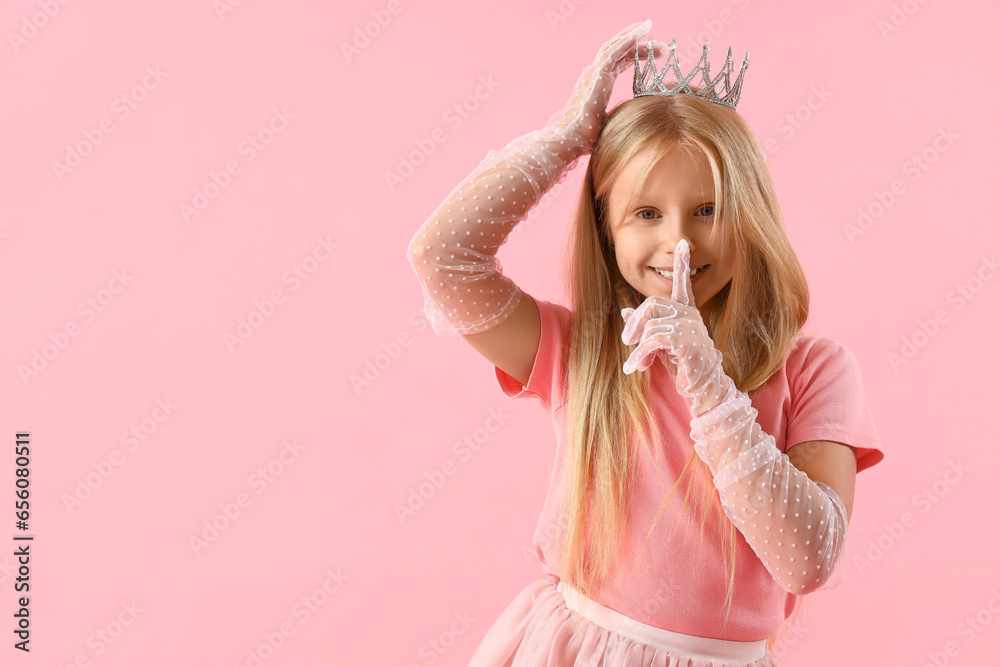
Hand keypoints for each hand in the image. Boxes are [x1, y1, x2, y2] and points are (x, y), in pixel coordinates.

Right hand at [547, 20, 666, 149]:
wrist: (571, 140)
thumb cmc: (587, 139)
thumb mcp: (610, 123)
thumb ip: (621, 115)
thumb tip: (636, 119)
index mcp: (599, 84)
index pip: (620, 62)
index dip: (637, 55)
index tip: (656, 53)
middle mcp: (595, 74)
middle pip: (619, 51)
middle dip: (639, 43)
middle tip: (660, 42)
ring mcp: (594, 72)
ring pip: (616, 46)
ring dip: (635, 36)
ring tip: (650, 27)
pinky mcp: (597, 74)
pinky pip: (614, 51)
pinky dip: (628, 39)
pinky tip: (641, 32)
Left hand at [619, 239, 732, 415]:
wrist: (704, 390)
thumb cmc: (684, 367)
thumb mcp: (660, 344)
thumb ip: (645, 326)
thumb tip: (624, 310)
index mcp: (687, 313)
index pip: (683, 284)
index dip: (682, 264)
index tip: (683, 244)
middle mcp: (691, 315)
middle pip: (653, 303)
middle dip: (635, 322)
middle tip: (626, 341)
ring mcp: (692, 328)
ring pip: (652, 324)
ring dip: (638, 347)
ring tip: (636, 364)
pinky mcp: (688, 342)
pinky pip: (655, 340)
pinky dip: (640, 355)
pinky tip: (634, 368)